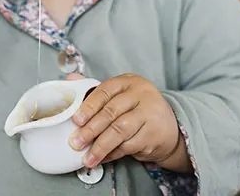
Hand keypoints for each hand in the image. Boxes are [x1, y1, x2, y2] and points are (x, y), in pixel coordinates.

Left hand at [65, 73, 191, 172]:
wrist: (169, 127)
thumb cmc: (136, 108)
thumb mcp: (119, 94)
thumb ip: (94, 89)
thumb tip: (69, 81)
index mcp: (128, 82)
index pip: (104, 91)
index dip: (88, 106)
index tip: (76, 120)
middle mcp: (141, 95)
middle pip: (111, 112)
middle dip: (90, 130)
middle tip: (76, 142)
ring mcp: (150, 115)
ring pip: (120, 131)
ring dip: (100, 146)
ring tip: (87, 157)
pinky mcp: (154, 134)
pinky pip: (129, 146)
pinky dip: (112, 154)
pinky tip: (102, 158)